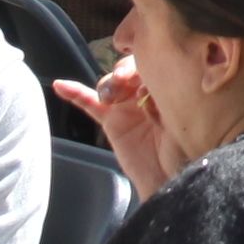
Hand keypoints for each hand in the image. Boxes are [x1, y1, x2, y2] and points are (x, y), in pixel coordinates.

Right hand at [56, 58, 175, 195]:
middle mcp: (145, 93)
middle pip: (128, 70)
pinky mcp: (111, 121)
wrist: (168, 180)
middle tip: (122, 79)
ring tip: (110, 97)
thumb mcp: (180, 123)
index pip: (152, 66)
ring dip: (107, 84)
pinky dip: (74, 93)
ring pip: (110, 84)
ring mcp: (126, 106)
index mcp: (168, 89)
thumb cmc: (184, 152)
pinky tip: (60, 86)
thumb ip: (162, 104)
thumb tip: (143, 90)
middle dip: (123, 70)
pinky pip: (89, 103)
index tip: (141, 76)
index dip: (144, 63)